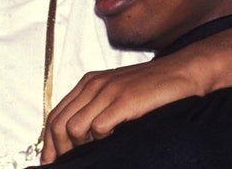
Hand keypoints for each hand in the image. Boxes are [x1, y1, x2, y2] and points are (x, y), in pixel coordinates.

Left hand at [41, 53, 212, 162]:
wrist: (182, 72)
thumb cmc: (152, 87)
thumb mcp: (117, 92)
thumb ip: (96, 107)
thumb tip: (77, 138)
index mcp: (89, 82)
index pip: (56, 114)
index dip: (49, 142)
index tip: (50, 161)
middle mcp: (94, 85)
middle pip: (58, 123)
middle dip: (59, 149)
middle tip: (68, 164)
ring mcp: (108, 92)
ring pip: (73, 127)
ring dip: (79, 146)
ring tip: (93, 153)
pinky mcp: (124, 101)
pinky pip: (98, 128)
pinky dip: (100, 141)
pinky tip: (112, 143)